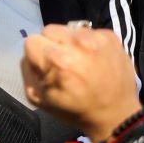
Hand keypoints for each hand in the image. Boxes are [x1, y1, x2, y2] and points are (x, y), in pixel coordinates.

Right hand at [20, 23, 141, 142]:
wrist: (115, 113)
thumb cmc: (75, 110)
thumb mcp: (39, 99)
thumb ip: (28, 71)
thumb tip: (30, 54)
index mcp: (57, 60)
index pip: (32, 41)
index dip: (36, 55)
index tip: (46, 67)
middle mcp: (76, 43)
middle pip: (48, 30)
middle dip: (51, 45)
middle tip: (62, 63)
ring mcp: (96, 37)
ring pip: (68, 29)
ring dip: (69, 42)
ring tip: (79, 61)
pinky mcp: (110, 36)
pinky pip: (88, 31)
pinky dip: (87, 42)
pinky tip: (93, 59)